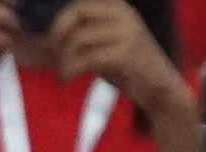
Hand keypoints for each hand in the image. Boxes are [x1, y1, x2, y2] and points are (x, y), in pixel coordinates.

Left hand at [52, 0, 184, 114]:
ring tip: (64, 73)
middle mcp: (125, 14)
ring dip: (64, 59)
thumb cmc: (127, 68)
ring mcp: (127, 32)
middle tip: (56, 57)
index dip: (60, 21)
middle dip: (59, 34)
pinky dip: (71, 69)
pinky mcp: (126, 54)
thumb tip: (47, 37)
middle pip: (77, 12)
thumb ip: (83, 36)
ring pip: (78, 38)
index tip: (54, 43)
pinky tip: (67, 79)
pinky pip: (87, 58)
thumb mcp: (104, 44)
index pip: (80, 4)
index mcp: (119, 8)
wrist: (159, 89)